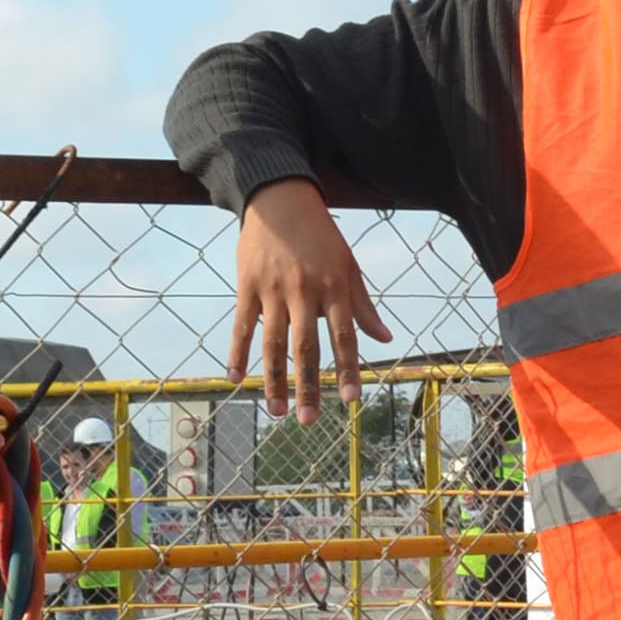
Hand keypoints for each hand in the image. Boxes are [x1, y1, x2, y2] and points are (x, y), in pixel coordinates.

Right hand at [227, 179, 391, 422]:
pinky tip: (236, 377)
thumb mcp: (348, 266)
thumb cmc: (321, 236)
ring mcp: (273, 290)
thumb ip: (363, 305)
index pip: (343, 337)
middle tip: (309, 420)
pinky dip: (237, 352)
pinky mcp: (247, 286)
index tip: (350, 400)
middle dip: (308, 387)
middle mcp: (304, 291)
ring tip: (276, 410)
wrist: (280, 199)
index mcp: (334, 288)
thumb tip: (385, 338)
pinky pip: (242, 325)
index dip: (346, 369)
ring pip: (272, 343)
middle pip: (305, 347)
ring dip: (274, 380)